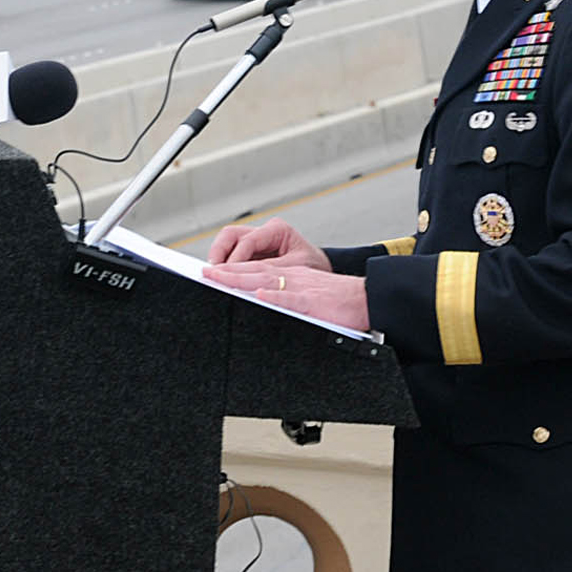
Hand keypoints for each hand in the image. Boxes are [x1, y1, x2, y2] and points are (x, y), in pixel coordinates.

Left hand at [203, 261, 369, 331]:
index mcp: (289, 276)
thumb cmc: (338, 301)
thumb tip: (260, 300)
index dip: (232, 270)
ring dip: (243, 279)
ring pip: (268, 281)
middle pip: (255, 271)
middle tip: (205, 273)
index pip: (256, 269)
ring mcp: (302, 288)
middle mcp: (292, 277)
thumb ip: (284, 296)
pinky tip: (260, 296)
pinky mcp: (314, 302)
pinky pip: (293, 298)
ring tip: (221, 279)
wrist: (366, 299)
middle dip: (228, 272)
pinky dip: (276, 296)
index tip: (212, 272)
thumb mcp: (306, 294)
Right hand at [206, 217, 328, 268]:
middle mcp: (264, 232)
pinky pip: (232, 255)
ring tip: (214, 275)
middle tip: (212, 271)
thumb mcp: (295, 269)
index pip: (247, 240)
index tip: (225, 273)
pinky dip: (225, 265)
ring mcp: (257, 242)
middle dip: (219, 252)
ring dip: (219, 258)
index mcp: (278, 229)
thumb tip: (249, 277)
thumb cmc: (314, 269)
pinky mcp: (252, 254)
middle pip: (231, 234)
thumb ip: (271, 270)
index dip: (235, 258)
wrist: (323, 275)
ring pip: (228, 242)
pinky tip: (221, 278)